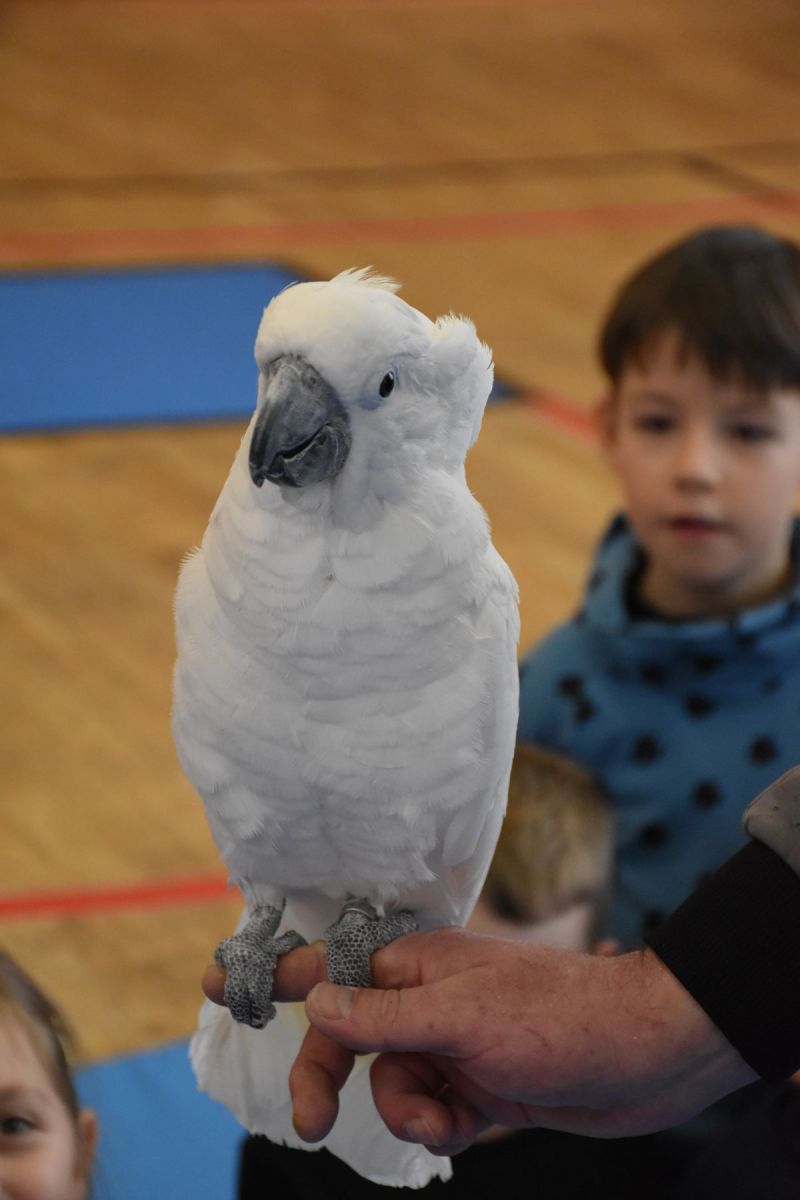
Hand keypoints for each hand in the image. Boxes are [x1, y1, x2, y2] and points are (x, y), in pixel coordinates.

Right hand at [202, 927, 755, 1154]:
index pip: (330, 965)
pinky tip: (468, 1124)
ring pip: (384, 1084)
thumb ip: (381, 1017)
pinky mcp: (473, 1085)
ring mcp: (447, 1044)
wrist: (639, 1060)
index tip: (216, 980)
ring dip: (407, 1108)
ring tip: (448, 1113)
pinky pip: (425, 1111)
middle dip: (328, 1078)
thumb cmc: (553, 1018)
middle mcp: (424, 1000)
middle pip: (344, 1039)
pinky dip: (437, 1125)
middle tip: (310, 1124)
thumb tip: (313, 1001)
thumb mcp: (461, 1018)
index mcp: (415, 964)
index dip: (274, 973)